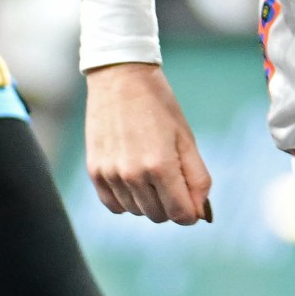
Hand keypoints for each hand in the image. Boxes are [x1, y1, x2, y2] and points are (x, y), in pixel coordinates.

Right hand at [85, 62, 213, 224]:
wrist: (120, 78)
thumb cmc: (159, 106)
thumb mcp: (186, 139)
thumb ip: (197, 178)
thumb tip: (199, 213)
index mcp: (161, 166)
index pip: (181, 214)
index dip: (191, 212)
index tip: (192, 199)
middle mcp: (133, 175)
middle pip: (159, 216)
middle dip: (171, 204)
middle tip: (172, 177)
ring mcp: (111, 174)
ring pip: (137, 212)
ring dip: (148, 201)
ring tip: (150, 171)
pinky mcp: (95, 171)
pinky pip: (114, 205)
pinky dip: (126, 200)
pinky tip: (133, 179)